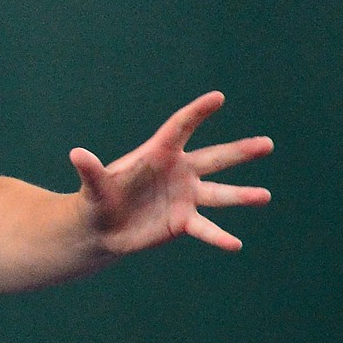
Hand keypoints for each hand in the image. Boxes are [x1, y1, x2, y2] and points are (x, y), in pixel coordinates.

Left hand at [70, 91, 272, 254]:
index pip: (181, 128)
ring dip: (242, 195)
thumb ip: (90, 170)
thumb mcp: (94, 184)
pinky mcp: (184, 222)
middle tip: (267, 143)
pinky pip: (206, 228)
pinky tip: (235, 244)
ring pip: (220, 194)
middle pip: (214, 158)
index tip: (218, 97)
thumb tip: (76, 154)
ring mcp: (185, 196)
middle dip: (240, 152)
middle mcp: (178, 172)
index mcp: (158, 154)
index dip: (198, 113)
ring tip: (265, 196)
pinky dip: (219, 237)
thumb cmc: (98, 197)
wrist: (103, 227)